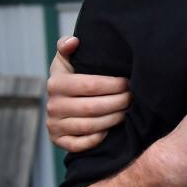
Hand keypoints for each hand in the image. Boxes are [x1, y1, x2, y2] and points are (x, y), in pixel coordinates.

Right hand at [46, 36, 130, 151]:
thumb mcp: (68, 59)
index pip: (90, 85)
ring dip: (113, 119)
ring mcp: (54, 124)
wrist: (60, 100)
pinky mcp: (58, 140)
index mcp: (56, 83)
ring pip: (90, 126)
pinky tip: (110, 130)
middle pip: (93, 107)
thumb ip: (68, 46)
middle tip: (133, 98)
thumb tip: (73, 41)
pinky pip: (80, 144)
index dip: (113, 85)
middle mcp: (52, 105)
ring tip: (128, 111)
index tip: (128, 82)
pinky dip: (97, 139)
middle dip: (118, 103)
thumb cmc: (72, 75)